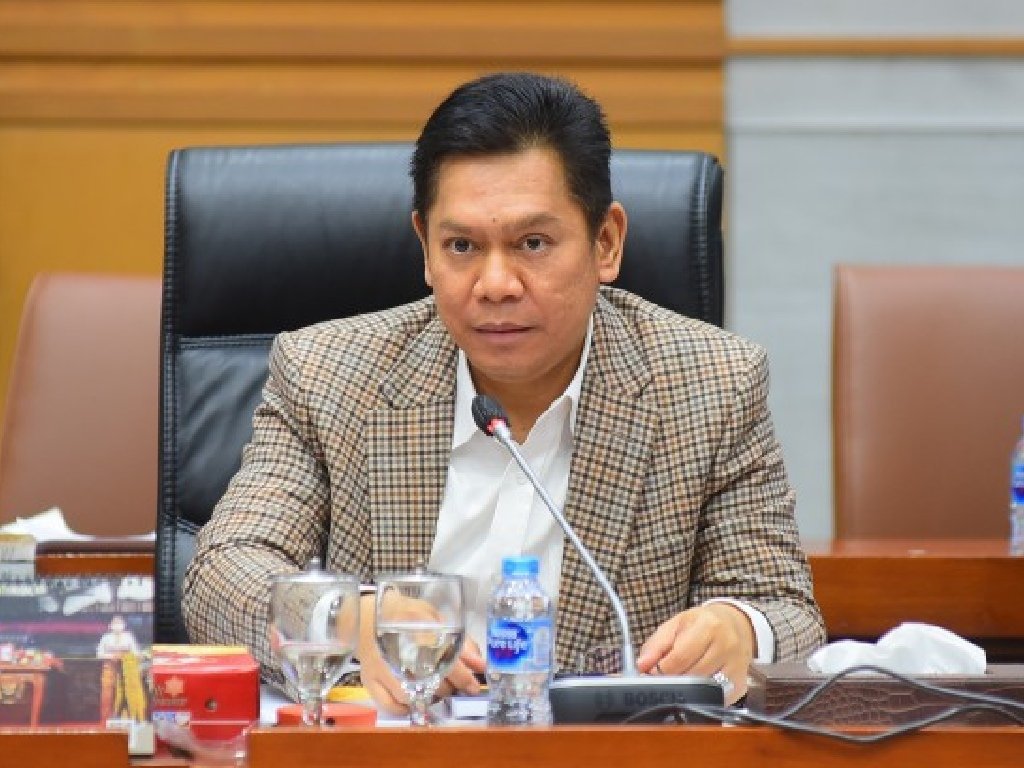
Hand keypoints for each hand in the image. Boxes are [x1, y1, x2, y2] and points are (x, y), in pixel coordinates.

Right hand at [356, 593, 483, 714]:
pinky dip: (404, 707)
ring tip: (436, 689)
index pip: (448, 663)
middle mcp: (399, 651)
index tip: (473, 686)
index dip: (464, 678)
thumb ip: (459, 641)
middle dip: (449, 687)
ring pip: (413, 696)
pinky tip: (413, 698)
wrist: (367, 613)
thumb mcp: (435, 618)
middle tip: (455, 684)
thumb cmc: (404, 614)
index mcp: (418, 631)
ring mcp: (381, 668)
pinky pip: (390, 705)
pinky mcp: (369, 680)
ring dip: (430, 697)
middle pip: (433, 682)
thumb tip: (479, 664)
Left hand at [635, 603, 753, 704]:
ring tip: (678, 680)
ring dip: (685, 690)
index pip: (680, 657)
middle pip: (692, 676)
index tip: (649, 674)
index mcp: (709, 626)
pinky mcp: (740, 685)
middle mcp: (727, 646)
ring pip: (703, 690)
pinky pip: (714, 699)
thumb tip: (642, 666)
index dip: (660, 669)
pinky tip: (696, 687)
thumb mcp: (676, 625)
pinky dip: (701, 697)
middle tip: (660, 679)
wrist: (735, 625)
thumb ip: (656, 645)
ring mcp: (737, 668)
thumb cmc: (702, 624)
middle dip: (671, 680)